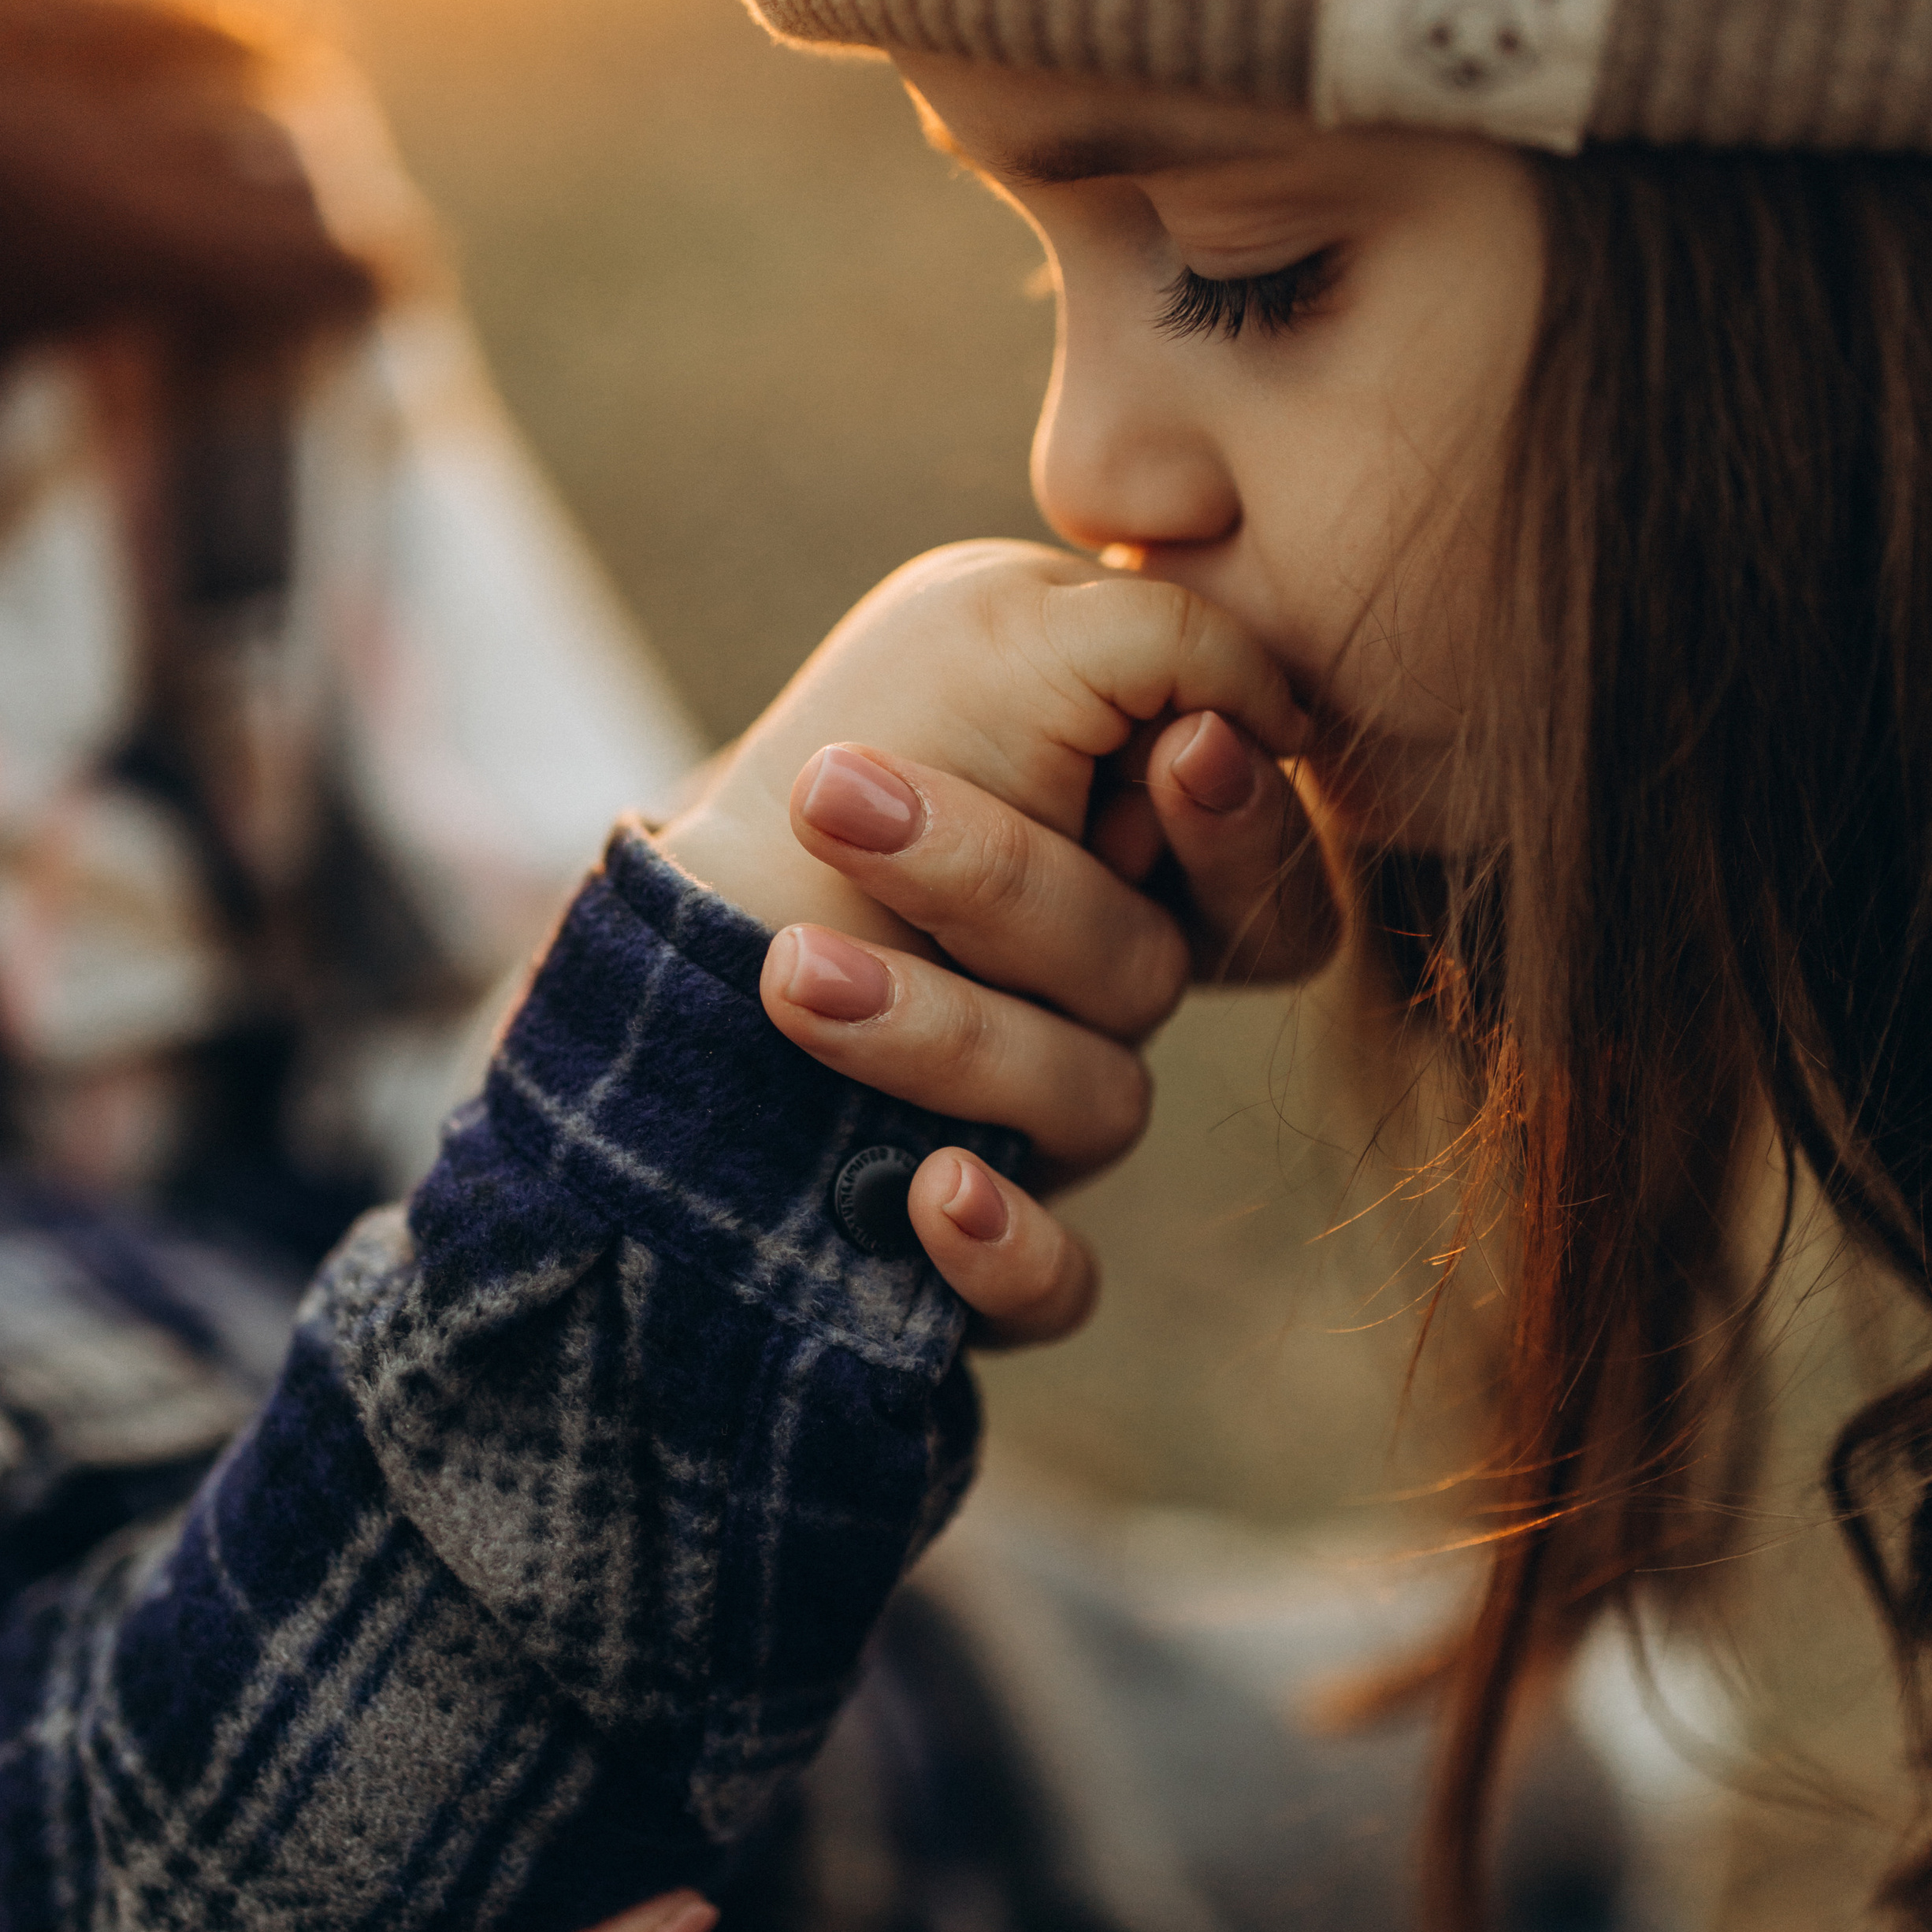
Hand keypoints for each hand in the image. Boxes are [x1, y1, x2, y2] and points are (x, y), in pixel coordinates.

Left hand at [658, 542, 1339, 1343]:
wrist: (658, 946)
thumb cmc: (843, 763)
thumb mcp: (989, 640)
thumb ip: (1162, 642)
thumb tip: (1255, 724)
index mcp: (1151, 878)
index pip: (1273, 889)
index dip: (1234, 831)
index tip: (1164, 754)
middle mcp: (1113, 1006)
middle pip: (1158, 974)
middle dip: (1009, 886)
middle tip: (847, 803)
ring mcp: (1053, 1131)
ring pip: (1097, 1104)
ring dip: (941, 1033)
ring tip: (790, 972)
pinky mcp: (990, 1250)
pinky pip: (1063, 1291)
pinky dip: (1011, 1250)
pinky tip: (932, 1196)